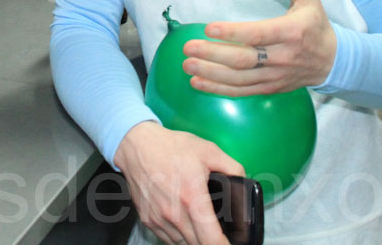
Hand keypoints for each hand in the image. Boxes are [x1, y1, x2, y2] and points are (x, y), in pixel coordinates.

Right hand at [113, 121, 241, 244]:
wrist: (137, 145)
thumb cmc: (172, 147)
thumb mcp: (209, 151)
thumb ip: (233, 168)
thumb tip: (244, 183)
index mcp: (193, 199)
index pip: (211, 240)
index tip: (231, 243)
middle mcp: (174, 215)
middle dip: (211, 241)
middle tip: (218, 233)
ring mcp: (159, 219)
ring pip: (183, 244)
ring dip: (194, 240)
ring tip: (201, 227)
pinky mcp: (148, 220)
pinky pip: (168, 238)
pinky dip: (179, 236)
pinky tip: (184, 223)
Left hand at [182, 0, 335, 94]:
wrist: (333, 61)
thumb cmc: (315, 24)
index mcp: (291, 32)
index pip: (258, 34)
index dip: (233, 33)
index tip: (209, 28)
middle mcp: (282, 57)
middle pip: (243, 60)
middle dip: (213, 55)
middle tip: (188, 48)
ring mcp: (275, 76)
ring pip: (239, 79)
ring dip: (211, 74)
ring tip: (187, 65)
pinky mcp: (270, 88)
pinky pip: (242, 92)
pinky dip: (219, 89)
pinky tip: (198, 83)